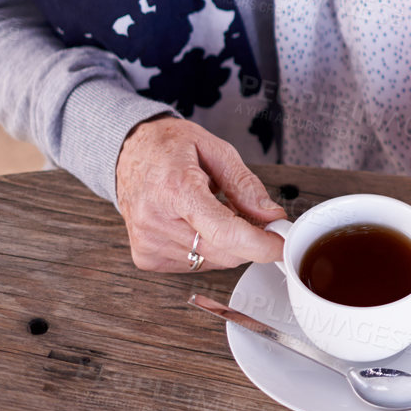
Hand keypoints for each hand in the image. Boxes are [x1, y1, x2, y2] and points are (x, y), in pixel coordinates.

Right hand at [113, 115, 286, 272]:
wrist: (129, 152)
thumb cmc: (169, 147)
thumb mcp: (217, 150)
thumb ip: (245, 186)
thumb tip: (271, 215)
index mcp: (176, 189)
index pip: (224, 232)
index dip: (260, 244)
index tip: (281, 245)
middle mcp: (157, 220)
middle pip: (222, 251)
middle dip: (250, 240)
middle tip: (258, 219)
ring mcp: (148, 242)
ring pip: (211, 261)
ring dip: (228, 243)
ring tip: (218, 210)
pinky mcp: (145, 256)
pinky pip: (193, 263)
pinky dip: (208, 249)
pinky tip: (199, 224)